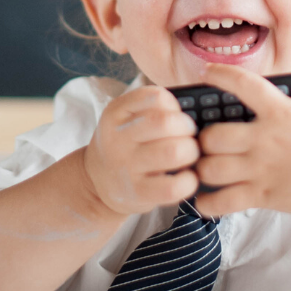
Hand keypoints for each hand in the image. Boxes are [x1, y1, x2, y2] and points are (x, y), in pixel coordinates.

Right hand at [81, 86, 200, 216]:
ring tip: (189, 155)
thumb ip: (153, 110)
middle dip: (188, 128)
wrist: (96, 182)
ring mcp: (126, 167)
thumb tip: (194, 114)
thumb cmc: (123, 145)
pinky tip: (187, 177)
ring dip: (191, 152)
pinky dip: (189, 181)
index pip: (155, 97)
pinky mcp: (137, 193)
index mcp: (116, 112)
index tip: (175, 116)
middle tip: (189, 136)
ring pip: (173, 151)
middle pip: (166, 123)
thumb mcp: (125, 119)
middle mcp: (117, 138)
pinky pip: (173, 186)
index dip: (174, 106)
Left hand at [195, 64, 290, 221]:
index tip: (208, 73)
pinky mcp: (263, 196)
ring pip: (210, 169)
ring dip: (201, 167)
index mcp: (281, 112)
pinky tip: (205, 198)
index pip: (242, 84)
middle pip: (212, 136)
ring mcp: (261, 170)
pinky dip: (207, 202)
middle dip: (201, 136)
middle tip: (203, 138)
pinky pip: (222, 202)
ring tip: (202, 165)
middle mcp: (264, 140)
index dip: (220, 74)